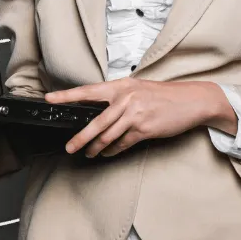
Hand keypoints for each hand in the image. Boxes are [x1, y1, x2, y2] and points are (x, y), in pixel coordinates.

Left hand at [45, 78, 213, 157]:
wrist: (191, 101)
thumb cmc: (163, 96)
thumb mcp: (138, 89)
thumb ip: (118, 97)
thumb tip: (97, 111)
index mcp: (121, 86)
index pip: (88, 91)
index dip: (66, 96)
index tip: (49, 99)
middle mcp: (126, 98)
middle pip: (95, 122)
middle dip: (80, 137)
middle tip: (69, 147)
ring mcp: (135, 114)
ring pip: (107, 136)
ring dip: (96, 148)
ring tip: (89, 153)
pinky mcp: (145, 129)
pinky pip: (122, 143)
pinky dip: (113, 150)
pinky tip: (108, 153)